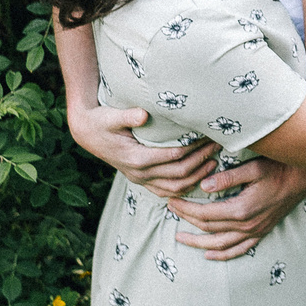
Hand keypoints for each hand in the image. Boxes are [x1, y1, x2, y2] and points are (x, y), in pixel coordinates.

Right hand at [65, 101, 222, 201]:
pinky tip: (198, 178)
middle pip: (179, 174)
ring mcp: (140, 179)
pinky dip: (184, 187)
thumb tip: (143, 114)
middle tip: (218, 147)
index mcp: (136, 158)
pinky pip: (166, 191)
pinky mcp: (141, 179)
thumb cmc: (101, 120)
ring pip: (174, 188)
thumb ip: (128, 115)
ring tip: (214, 163)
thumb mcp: (112, 115)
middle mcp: (139, 173)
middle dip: (201, 162)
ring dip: (197, 177)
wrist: (87, 132)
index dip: (194, 149)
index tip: (209, 137)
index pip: (173, 157)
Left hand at [173, 158, 305, 259]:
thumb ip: (228, 178)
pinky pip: (239, 250)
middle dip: (187, 220)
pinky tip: (210, 255)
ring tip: (181, 238)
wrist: (304, 178)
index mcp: (242, 209)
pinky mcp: (261, 232)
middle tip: (171, 210)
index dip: (186, 208)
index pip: (205, 213)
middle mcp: (247, 225)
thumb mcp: (253, 168)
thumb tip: (204, 185)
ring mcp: (255, 231)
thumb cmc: (279, 168)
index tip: (172, 200)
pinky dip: (223, 254)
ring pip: (221, 244)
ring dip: (198, 243)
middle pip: (209, 228)